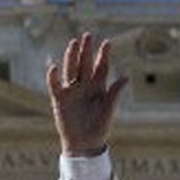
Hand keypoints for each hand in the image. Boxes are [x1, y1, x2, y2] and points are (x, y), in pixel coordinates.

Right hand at [47, 32, 127, 155]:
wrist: (84, 144)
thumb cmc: (99, 127)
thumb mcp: (109, 110)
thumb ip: (115, 93)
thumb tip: (126, 78)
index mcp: (98, 87)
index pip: (101, 67)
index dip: (104, 55)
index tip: (108, 43)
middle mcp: (84, 86)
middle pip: (85, 64)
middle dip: (86, 50)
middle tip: (88, 35)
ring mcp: (71, 91)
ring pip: (71, 69)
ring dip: (71, 57)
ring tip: (73, 43)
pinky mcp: (60, 99)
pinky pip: (55, 85)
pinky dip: (53, 76)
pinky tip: (53, 66)